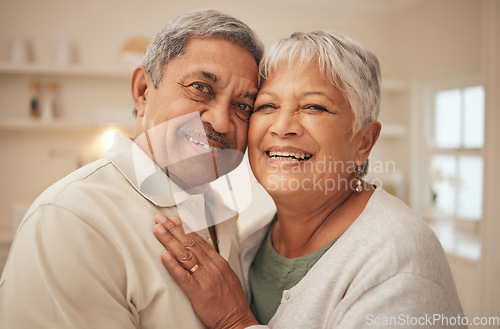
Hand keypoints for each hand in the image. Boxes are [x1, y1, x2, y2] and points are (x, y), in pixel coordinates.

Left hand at [153, 214, 258, 328]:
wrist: (238, 321)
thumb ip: (212, 263)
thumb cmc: (231, 301)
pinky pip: (183, 276)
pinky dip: (172, 265)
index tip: (173, 220)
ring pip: (184, 255)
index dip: (184, 228)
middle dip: (173, 229)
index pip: (198, 240)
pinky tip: (164, 255)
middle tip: (160, 219)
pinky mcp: (198, 293)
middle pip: (190, 243)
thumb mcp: (226, 276)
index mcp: (218, 262)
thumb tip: (201, 252)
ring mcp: (205, 278)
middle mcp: (212, 267)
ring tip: (158, 230)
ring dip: (169, 240)